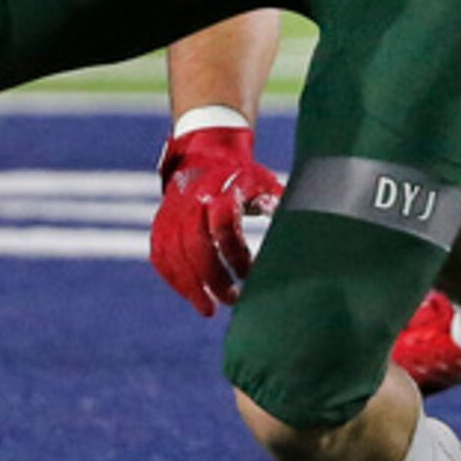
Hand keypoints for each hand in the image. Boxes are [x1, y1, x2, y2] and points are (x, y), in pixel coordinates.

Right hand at [149, 122, 281, 316]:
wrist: (207, 151)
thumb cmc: (244, 175)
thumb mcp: (264, 183)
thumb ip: (278, 205)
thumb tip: (299, 225)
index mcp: (221, 192)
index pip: (224, 228)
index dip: (236, 255)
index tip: (250, 275)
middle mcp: (193, 202)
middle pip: (197, 246)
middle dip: (212, 278)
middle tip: (232, 301)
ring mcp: (173, 212)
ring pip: (174, 254)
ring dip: (190, 286)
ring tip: (208, 309)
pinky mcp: (161, 222)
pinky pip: (161, 254)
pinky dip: (173, 277)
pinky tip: (189, 294)